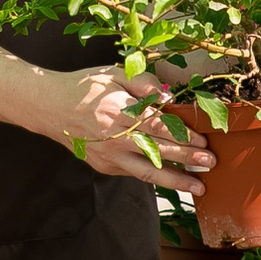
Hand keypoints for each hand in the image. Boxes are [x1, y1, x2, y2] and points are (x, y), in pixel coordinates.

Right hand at [37, 66, 216, 194]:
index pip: (158, 126)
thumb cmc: (84, 87)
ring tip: (199, 186)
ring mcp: (109, 156)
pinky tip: (173, 180)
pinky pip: (135, 172)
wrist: (48, 107)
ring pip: (148, 171)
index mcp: (119, 110)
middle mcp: (115, 137)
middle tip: (211, 162)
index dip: (182, 134)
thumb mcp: (113, 73)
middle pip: (159, 150)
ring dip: (176, 180)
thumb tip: (167, 97)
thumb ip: (142, 83)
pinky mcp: (105, 167)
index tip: (202, 139)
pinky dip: (155, 176)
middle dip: (188, 158)